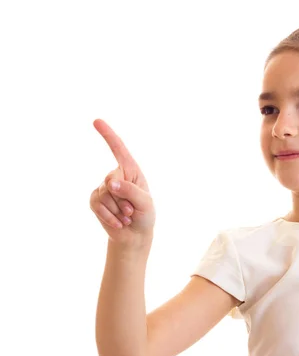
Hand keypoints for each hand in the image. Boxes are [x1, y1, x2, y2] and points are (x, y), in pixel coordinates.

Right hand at [89, 119, 154, 244]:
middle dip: (123, 200)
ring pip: (104, 194)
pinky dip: (109, 216)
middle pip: (111, 180)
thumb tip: (110, 184)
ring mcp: (104, 187)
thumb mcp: (145, 202)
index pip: (118, 149)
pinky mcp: (95, 200)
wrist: (134, 235)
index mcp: (131, 170)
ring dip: (117, 210)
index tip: (96, 121)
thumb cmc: (145, 215)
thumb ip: (130, 191)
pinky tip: (118, 223)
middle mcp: (116, 176)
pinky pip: (97, 204)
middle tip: (132, 211)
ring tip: (126, 216)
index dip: (108, 135)